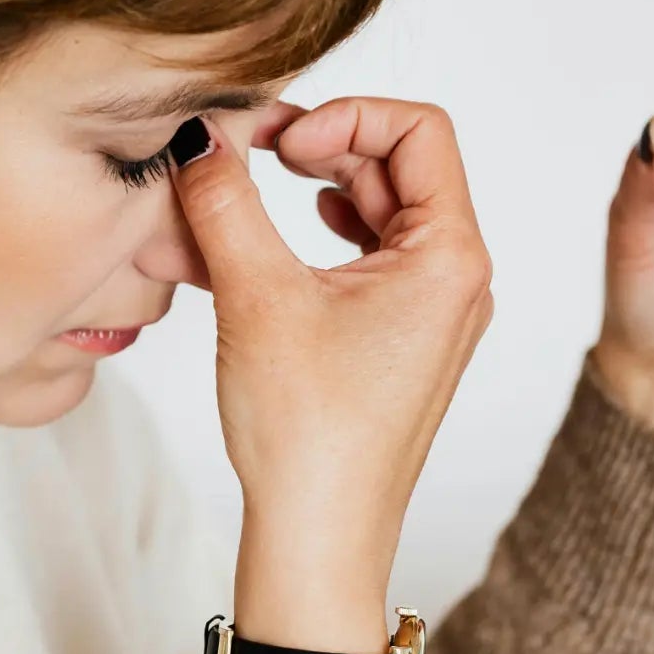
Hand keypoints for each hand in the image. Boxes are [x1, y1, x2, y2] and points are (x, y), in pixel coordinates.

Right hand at [170, 98, 493, 653]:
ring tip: (243, 194)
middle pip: (397, 165)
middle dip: (317, 147)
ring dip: (308, 191)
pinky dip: (313, 237)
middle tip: (249, 151)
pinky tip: (263, 243)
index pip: (419, 129)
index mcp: (451, 256)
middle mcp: (455, 278)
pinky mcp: (397, 340)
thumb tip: (199, 135)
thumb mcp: (256, 296)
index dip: (346, 114)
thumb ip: (226, 199)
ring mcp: (429, 311)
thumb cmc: (311, 435)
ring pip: (374, 212)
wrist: (319, 539)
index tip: (279, 141)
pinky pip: (362, 258)